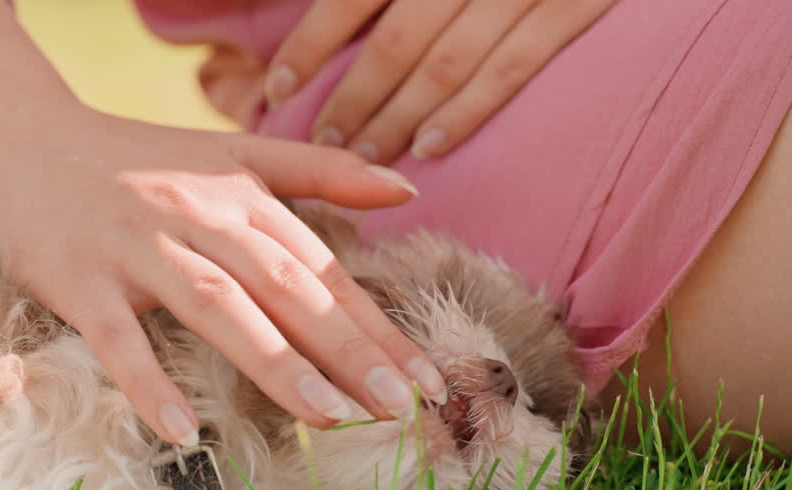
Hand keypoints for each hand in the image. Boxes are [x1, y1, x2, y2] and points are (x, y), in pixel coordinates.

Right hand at [0, 0, 446, 447]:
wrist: (23, 137)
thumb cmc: (136, 161)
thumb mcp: (231, 154)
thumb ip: (319, 170)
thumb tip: (407, 189)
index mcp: (240, 194)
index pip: (322, 267)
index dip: (377, 325)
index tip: (428, 379)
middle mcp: (196, 215)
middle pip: (284, 287)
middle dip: (348, 349)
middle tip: (401, 408)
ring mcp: (136, 247)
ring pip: (217, 305)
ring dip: (275, 362)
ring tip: (330, 418)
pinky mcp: (78, 279)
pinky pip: (116, 338)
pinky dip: (147, 383)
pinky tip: (180, 431)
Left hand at [264, 0, 617, 161]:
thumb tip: (320, 33)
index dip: (311, 43)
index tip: (275, 89)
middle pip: (397, 36)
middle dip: (351, 96)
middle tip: (320, 143)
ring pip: (448, 59)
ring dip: (398, 114)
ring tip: (360, 153)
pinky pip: (517, 62)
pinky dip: (469, 108)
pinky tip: (430, 146)